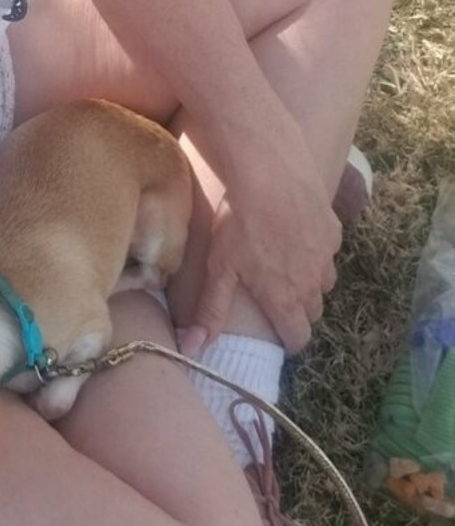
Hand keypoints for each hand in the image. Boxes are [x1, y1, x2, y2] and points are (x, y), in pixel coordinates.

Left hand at [184, 158, 340, 355]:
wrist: (270, 175)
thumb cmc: (239, 223)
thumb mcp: (219, 269)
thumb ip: (210, 311)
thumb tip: (191, 350)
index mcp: (285, 298)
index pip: (298, 337)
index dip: (289, 341)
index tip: (280, 337)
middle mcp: (312, 283)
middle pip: (312, 311)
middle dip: (298, 311)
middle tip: (277, 297)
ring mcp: (326, 257)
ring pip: (324, 282)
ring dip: (310, 281)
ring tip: (287, 265)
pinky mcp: (333, 230)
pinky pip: (328, 250)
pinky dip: (316, 249)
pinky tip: (296, 232)